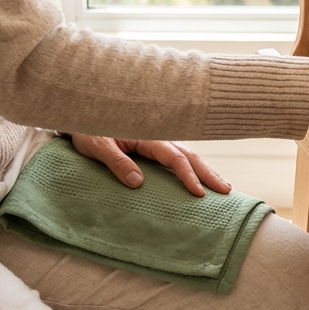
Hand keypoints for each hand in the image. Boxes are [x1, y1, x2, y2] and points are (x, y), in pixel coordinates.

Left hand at [70, 134, 229, 196]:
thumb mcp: (97, 147)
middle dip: (209, 173)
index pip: (175, 158)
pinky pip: (179, 157)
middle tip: (227, 190)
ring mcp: (157, 141)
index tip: (199, 193)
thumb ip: (117, 162)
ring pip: (188, 155)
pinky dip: (193, 168)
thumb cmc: (87, 131)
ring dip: (206, 171)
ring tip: (223, 185)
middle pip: (190, 155)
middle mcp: (157, 137)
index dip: (188, 176)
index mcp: (147, 136)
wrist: (81, 116)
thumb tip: (138, 182)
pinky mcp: (152, 147)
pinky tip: (201, 178)